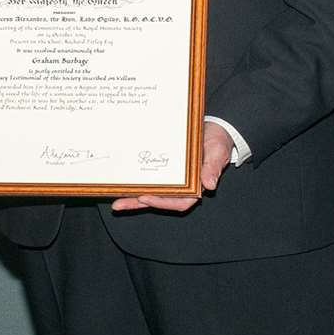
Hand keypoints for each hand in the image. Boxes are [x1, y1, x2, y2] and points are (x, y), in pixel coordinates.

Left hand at [111, 121, 233, 212]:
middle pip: (160, 200)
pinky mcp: (164, 170)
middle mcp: (183, 187)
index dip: (162, 203)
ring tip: (115, 201)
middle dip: (138, 204)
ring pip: (152, 192)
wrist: (213, 129)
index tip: (145, 198)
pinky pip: (150, 178)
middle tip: (119, 205)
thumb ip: (212, 167)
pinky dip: (137, 182)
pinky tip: (122, 184)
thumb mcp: (217, 153)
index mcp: (197, 187)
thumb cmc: (218, 142)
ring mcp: (172, 180)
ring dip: (133, 197)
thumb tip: (210, 184)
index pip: (180, 202)